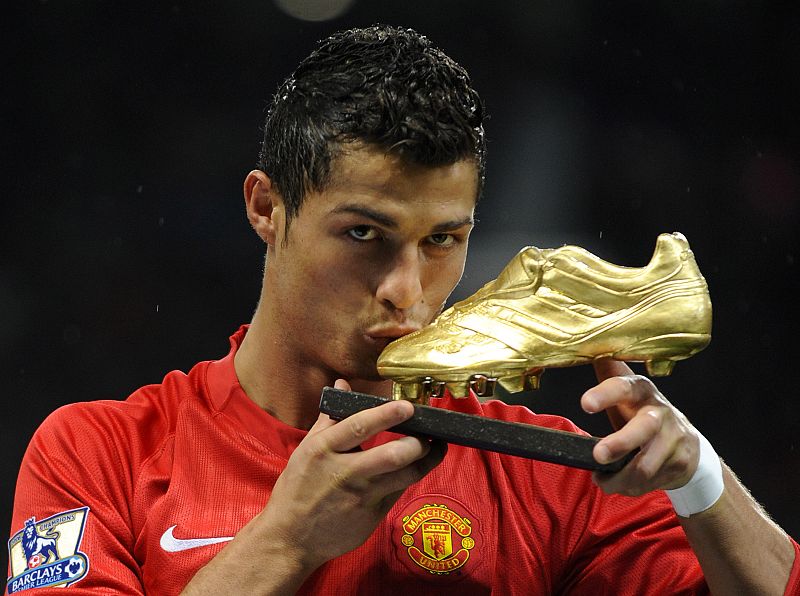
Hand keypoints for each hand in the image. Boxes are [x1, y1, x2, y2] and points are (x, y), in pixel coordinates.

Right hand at [257, 379, 446, 570]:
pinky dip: (410, 477)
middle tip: (430, 433)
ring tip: (436, 448)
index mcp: (324, 450)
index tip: (408, 406)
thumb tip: (343, 384)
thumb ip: (330, 417)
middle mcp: (344, 473)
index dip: (386, 415)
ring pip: (404, 476)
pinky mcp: (372, 517)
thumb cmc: (297, 488)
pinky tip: (417, 467)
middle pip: (391, 456)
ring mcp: (360, 497)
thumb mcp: (307, 448)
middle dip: (417, 443)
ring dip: (426, 461)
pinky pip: (399, 492)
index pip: (359, 426)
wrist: (290, 538)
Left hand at [581, 359, 699, 495]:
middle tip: (598, 455)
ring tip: (602, 480)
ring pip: (645, 465)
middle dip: (620, 443)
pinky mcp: (680, 463)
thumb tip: (586, 346)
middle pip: (645, 427)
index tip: (585, 403)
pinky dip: (629, 488)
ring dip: (619, 478)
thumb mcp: (626, 391)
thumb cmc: (642, 413)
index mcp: (641, 391)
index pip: (625, 386)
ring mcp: (674, 439)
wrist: (687, 446)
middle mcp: (660, 412)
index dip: (605, 394)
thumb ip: (608, 373)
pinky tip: (620, 484)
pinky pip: (649, 482)